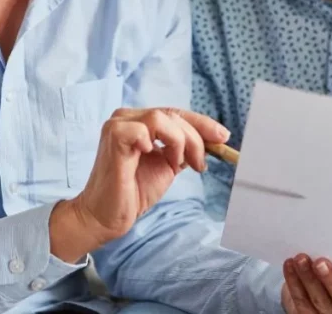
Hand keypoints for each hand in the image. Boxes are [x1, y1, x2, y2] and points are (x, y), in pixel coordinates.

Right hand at [50, 107, 229, 261]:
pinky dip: (159, 142)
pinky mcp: (114, 137)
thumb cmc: (134, 191)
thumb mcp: (168, 164)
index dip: (201, 123)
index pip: (175, 113)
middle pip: (172, 114)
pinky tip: (158, 158)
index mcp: (138, 121)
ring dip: (179, 141)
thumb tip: (214, 138)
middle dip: (195, 138)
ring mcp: (118, 125)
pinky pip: (143, 129)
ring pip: (162, 118)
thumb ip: (184, 148)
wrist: (107, 216)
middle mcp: (126, 117)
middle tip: (201, 163)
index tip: (223, 137)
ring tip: (177, 165)